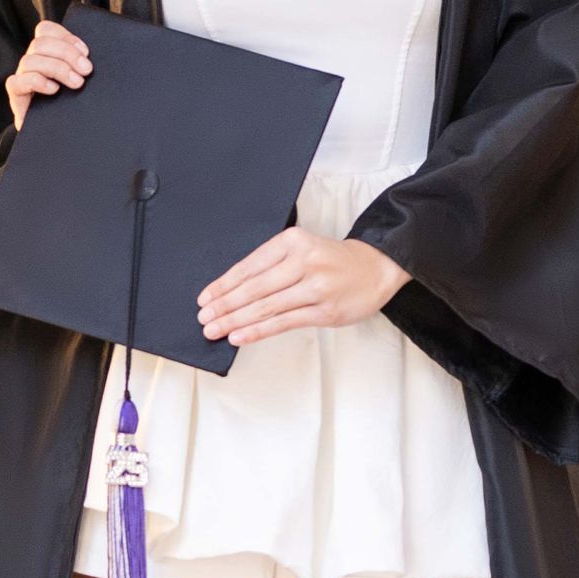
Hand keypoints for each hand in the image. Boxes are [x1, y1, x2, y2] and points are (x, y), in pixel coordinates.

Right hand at [5, 18, 90, 128]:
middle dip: (67, 53)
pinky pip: (17, 82)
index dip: (65, 36)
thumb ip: (82, 66)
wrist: (56, 136)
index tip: (86, 51)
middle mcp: (32, 61)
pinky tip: (54, 90)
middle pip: (41, 43)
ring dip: (57, 68)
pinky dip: (37, 82)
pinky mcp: (16, 95)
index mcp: (46, 52)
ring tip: (77, 83)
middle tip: (86, 70)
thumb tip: (94, 61)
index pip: (46, 29)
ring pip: (30, 60)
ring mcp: (22, 77)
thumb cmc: (72, 104)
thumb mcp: (79, 80)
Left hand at [199, 229, 406, 345]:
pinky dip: (258, 331)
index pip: (249, 265)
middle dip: (224, 305)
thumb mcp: (301, 249)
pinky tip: (240, 336)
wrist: (374, 268)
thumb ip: (271, 265)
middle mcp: (303, 261)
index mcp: (293, 241)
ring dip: (235, 320)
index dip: (224, 284)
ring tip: (215, 330)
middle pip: (254, 288)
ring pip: (266, 307)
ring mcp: (315, 287)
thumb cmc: (331, 261)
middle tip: (204, 317)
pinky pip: (283, 323)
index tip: (205, 298)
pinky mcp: (324, 311)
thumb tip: (231, 292)